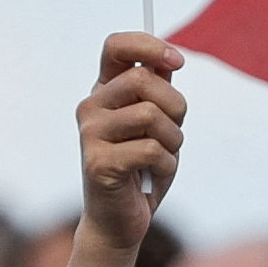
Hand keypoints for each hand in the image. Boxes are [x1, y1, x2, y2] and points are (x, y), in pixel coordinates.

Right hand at [77, 35, 186, 246]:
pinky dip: (165, 166)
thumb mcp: (157, 124)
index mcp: (104, 91)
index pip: (116, 46)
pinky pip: (151, 149)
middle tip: (172, 135)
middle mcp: (91, 107)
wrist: (120, 221)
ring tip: (161, 159)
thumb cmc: (143, 168)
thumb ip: (159, 91)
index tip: (177, 61)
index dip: (149, 45)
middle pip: (144, 79)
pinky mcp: (98, 162)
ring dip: (172, 142)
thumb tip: (169, 59)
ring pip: (151, 115)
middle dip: (175, 107)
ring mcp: (90, 133)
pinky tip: (151, 177)